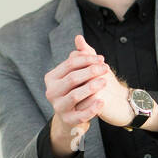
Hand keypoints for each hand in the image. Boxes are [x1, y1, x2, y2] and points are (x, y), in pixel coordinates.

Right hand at [45, 35, 109, 154]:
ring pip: (75, 95)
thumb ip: (80, 57)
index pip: (69, 64)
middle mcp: (51, 92)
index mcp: (51, 78)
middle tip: (106, 68)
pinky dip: (92, 108)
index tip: (102, 58)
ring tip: (105, 81)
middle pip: (72, 78)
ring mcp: (58, 107)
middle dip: (91, 71)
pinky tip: (102, 101)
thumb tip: (79, 37)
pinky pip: (81, 114)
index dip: (86, 59)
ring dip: (92, 87)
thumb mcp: (77, 73)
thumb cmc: (76, 90)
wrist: (73, 116)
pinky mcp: (68, 120)